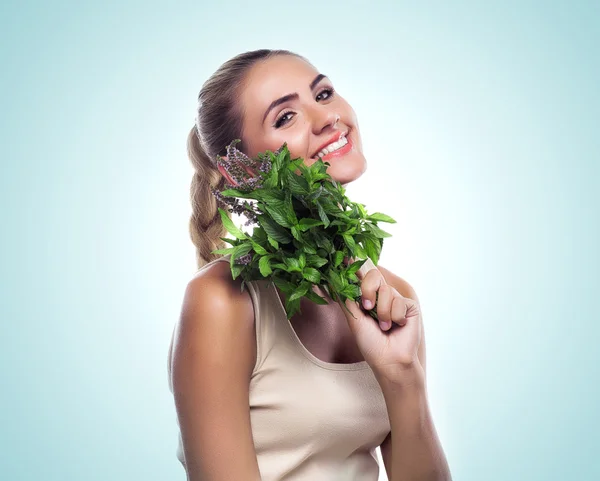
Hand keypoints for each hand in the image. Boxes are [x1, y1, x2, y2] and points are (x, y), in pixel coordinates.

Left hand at [337, 257, 422, 382]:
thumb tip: (334, 279)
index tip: (345, 256)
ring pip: (387, 290)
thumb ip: (347, 298)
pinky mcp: (409, 306)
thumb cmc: (370, 344)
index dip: (354, 265)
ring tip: (384, 326)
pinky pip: (400, 301)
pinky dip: (395, 316)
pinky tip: (396, 326)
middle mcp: (381, 296)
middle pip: (374, 275)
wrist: (389, 360)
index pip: (361, 276)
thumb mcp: (354, 319)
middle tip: (367, 307)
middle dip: (368, 289)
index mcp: (367, 298)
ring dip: (383, 312)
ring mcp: (396, 300)